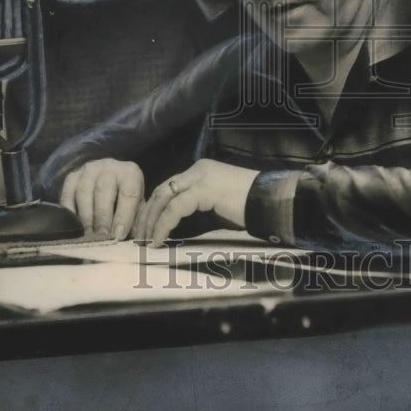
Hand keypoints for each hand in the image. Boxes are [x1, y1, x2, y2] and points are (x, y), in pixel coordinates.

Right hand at [59, 159, 144, 238]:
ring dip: (85, 218)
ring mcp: (88, 170)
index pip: (128, 193)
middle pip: (103, 190)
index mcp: (130, 173)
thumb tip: (131, 244)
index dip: (123, 216)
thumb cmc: (126, 200)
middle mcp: (109, 167)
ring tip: (88, 238)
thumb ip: (136, 223)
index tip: (118, 236)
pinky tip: (73, 228)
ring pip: (83, 192)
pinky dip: (70, 213)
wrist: (110, 180)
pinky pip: (67, 195)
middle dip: (102, 219)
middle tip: (101, 240)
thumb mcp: (137, 207)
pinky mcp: (71, 177)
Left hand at [134, 159, 259, 246]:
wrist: (270, 201)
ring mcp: (201, 177)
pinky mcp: (204, 189)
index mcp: (200, 171)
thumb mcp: (217, 203)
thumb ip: (197, 205)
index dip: (153, 208)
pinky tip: (159, 239)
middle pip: (161, 190)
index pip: (168, 187)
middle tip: (140, 236)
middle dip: (147, 214)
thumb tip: (175, 223)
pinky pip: (175, 208)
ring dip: (151, 221)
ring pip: (164, 198)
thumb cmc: (249, 206)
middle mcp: (197, 170)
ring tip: (147, 241)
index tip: (145, 228)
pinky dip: (164, 225)